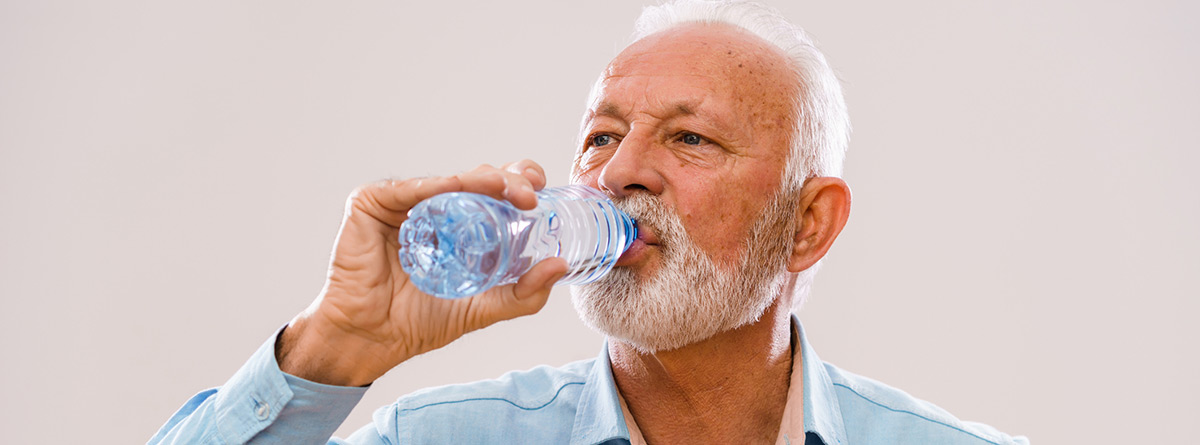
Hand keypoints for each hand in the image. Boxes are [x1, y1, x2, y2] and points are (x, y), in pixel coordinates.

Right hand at [276, 160, 568, 385]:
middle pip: (478, 179)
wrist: (371, 339)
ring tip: (507, 189)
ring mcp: (403, 202)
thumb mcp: (483, 308)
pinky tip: (458, 187)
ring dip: (483, 179)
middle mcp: (434, 207)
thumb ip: (522, 293)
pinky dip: (436, 185)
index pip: (495, 194)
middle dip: (510, 179)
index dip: (519, 186)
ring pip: (450, 180)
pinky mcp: (372, 203)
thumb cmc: (419, 321)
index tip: (540, 196)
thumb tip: (560, 267)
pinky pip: (409, 188)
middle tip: (530, 196)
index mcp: (458, 224)